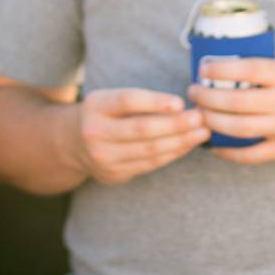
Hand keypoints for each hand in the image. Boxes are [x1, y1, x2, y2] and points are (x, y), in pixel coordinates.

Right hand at [61, 87, 207, 185]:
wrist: (73, 144)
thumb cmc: (104, 114)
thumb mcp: (110, 99)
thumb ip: (139, 100)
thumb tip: (182, 105)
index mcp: (96, 106)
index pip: (127, 101)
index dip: (155, 102)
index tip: (180, 102)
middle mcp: (96, 132)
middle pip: (142, 129)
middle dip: (176, 124)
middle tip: (200, 118)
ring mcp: (104, 157)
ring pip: (149, 150)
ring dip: (180, 141)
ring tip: (201, 132)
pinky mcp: (114, 174)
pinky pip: (150, 164)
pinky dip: (172, 154)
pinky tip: (187, 145)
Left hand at [189, 52, 274, 164]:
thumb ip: (269, 58)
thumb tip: (232, 52)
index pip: (247, 69)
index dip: (219, 69)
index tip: (203, 67)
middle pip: (236, 102)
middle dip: (207, 97)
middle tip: (193, 91)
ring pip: (238, 129)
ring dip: (212, 121)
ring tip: (199, 113)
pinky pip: (251, 155)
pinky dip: (228, 152)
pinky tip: (213, 144)